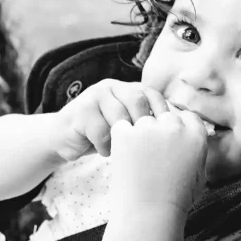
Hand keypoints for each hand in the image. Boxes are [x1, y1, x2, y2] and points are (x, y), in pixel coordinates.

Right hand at [54, 80, 169, 160]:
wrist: (63, 138)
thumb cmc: (101, 137)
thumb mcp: (126, 128)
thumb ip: (144, 124)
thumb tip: (176, 133)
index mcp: (127, 89)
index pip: (152, 94)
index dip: (162, 115)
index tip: (167, 139)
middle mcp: (112, 87)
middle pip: (137, 100)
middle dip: (143, 127)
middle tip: (145, 148)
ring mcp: (95, 96)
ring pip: (119, 116)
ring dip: (123, 139)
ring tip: (122, 153)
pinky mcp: (80, 110)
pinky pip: (100, 130)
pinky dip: (105, 146)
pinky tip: (104, 151)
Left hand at [108, 109, 207, 214]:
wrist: (149, 214)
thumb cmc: (175, 201)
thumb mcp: (199, 175)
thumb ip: (196, 150)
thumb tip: (190, 139)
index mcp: (196, 136)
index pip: (187, 117)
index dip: (178, 128)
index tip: (171, 143)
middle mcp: (174, 127)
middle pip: (165, 116)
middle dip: (159, 130)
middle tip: (152, 154)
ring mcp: (148, 128)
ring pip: (143, 120)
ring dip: (140, 134)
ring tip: (138, 161)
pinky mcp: (125, 133)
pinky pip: (122, 126)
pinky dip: (121, 138)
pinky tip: (125, 158)